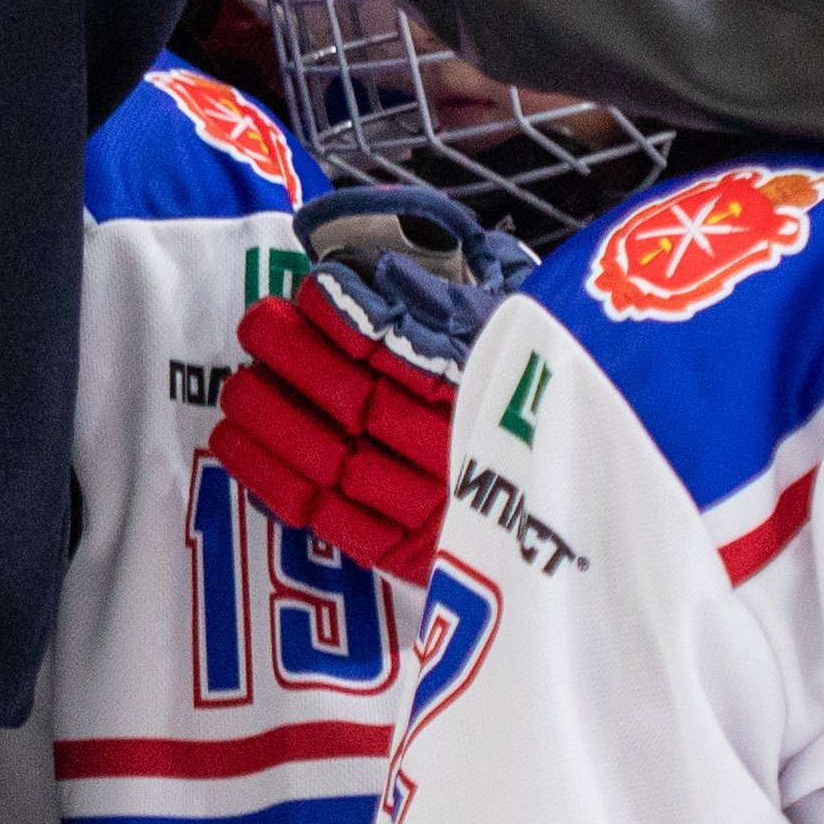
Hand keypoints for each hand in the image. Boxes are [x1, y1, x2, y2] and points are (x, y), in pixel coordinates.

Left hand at [214, 193, 524, 586]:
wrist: (588, 505)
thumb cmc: (546, 395)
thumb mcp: (516, 324)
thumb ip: (453, 294)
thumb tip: (382, 269)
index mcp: (485, 392)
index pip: (399, 351)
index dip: (345, 321)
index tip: (311, 292)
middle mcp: (453, 453)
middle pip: (357, 402)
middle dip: (296, 360)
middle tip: (256, 325)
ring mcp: (426, 510)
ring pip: (330, 459)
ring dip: (272, 417)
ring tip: (237, 384)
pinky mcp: (404, 555)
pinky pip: (325, 518)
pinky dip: (271, 479)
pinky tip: (235, 445)